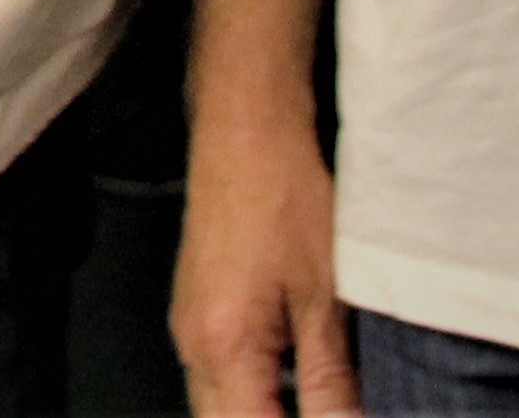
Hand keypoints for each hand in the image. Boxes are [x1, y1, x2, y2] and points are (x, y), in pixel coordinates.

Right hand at [171, 118, 357, 416]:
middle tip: (326, 411)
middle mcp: (193, 345)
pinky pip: (216, 379)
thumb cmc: (284, 193)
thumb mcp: (326, 294)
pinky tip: (292, 384)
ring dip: (260, 412)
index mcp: (224, 347)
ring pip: (217, 407)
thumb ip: (330, 378)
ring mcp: (189, 329)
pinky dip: (251, 394)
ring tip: (314, 402)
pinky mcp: (196, 311)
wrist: (245, 129)